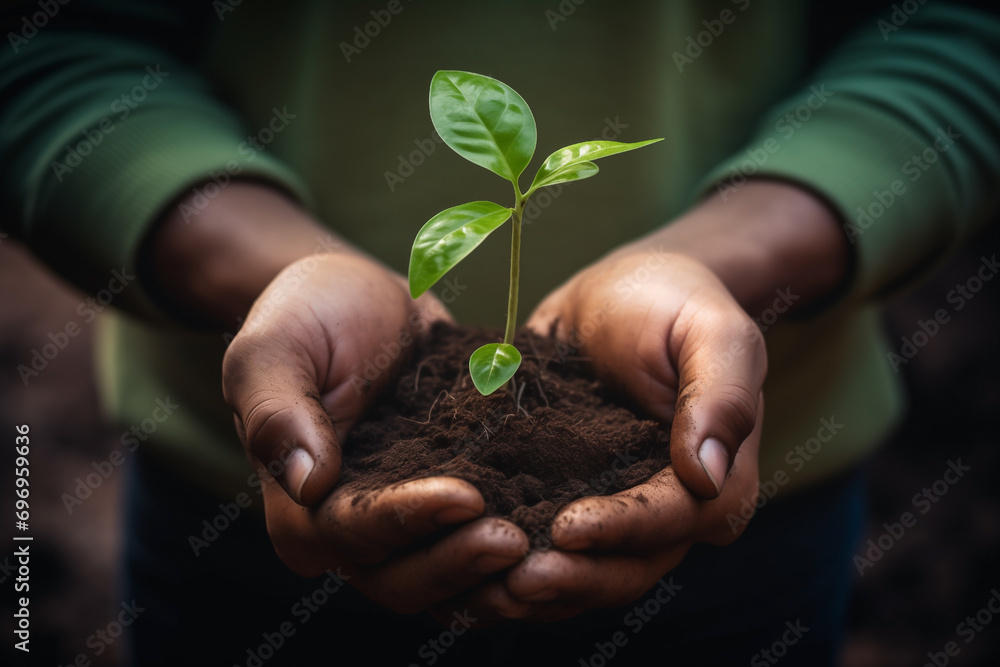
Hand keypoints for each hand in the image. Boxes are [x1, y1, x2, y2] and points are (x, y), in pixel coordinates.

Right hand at [222, 253, 528, 611]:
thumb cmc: (305, 316)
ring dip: (494, 572)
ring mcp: (405, 523)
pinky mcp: (448, 504)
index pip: (350, 536)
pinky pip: (479, 540)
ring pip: (448, 575)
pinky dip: (519, 543)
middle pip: (403, 577)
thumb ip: (276, 412)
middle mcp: (351, 533)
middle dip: (459, 562)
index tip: (466, 496)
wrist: (359, 298)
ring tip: (548, 544)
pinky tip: (563, 526)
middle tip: (517, 540)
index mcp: (299, 510)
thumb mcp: (272, 348)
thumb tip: (307, 483)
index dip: (406, 522)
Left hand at [478, 180, 846, 620]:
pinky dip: (512, 560)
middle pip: (629, 566)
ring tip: (486, 588)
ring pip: (587, 571)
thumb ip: (721, 396)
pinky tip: (467, 560)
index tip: (569, 527)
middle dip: (574, 578)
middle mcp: (668, 508)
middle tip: (515, 582)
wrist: (624, 292)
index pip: (674, 521)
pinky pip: (547, 544)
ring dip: (541, 587)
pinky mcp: (569, 498)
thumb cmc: (676, 303)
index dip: (624, 531)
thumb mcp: (712, 331)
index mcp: (716, 477)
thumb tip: (706, 475)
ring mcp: (617, 510)